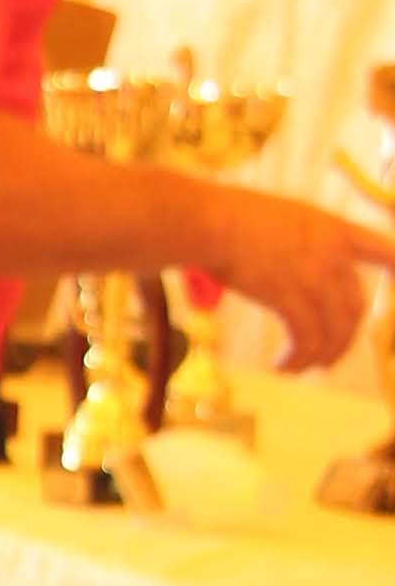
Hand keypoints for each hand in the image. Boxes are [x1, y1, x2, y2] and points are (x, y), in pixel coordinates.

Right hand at [194, 182, 394, 371]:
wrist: (208, 221)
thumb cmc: (228, 216)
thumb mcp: (281, 219)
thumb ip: (301, 245)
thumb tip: (295, 274)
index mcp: (332, 227)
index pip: (382, 250)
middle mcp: (331, 252)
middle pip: (354, 306)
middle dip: (344, 340)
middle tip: (327, 359)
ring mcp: (313, 274)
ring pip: (335, 330)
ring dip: (320, 357)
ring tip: (302, 369)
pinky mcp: (289, 296)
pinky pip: (306, 340)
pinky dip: (297, 360)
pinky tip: (282, 368)